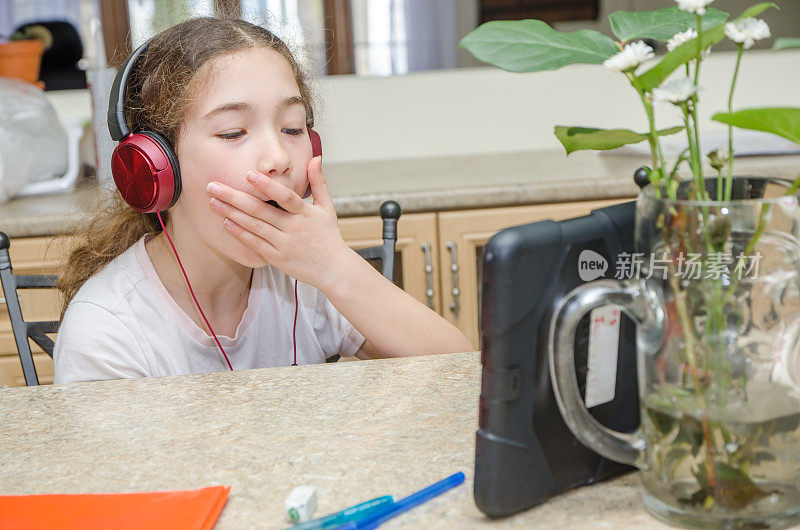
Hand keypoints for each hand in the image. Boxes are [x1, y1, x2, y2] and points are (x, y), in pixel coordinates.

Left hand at [205, 156, 350, 288]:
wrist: (334, 270)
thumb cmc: (328, 236)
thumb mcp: (328, 207)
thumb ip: (319, 181)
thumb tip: (315, 157)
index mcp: (306, 213)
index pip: (286, 197)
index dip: (267, 186)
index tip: (249, 174)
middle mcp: (294, 228)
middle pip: (261, 210)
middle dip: (234, 197)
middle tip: (212, 185)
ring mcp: (284, 244)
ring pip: (254, 226)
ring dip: (232, 213)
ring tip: (213, 201)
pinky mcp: (277, 258)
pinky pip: (255, 244)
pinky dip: (240, 233)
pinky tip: (226, 222)